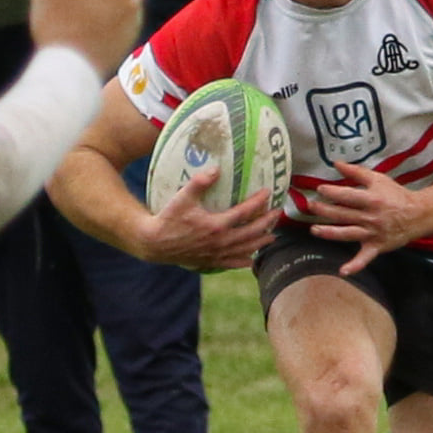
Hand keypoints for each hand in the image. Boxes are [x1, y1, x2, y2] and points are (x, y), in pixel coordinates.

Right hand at [142, 167, 279, 270]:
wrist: (154, 243)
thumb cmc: (168, 217)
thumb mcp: (182, 197)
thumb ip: (200, 182)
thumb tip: (216, 170)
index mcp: (217, 225)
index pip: (245, 212)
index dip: (258, 201)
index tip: (268, 191)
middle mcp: (221, 241)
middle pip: (251, 232)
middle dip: (267, 222)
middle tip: (277, 213)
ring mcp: (217, 253)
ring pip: (246, 249)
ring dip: (261, 242)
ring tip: (272, 237)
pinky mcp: (210, 262)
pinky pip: (232, 263)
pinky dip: (244, 261)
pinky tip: (251, 259)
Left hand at [308, 161, 424, 274]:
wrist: (419, 215)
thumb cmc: (396, 195)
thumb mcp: (378, 179)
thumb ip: (356, 172)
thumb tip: (336, 163)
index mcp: (372, 199)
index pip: (348, 196)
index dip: (332, 193)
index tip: (319, 189)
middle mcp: (371, 217)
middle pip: (343, 214)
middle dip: (324, 211)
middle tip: (310, 206)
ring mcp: (373, 233)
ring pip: (348, 234)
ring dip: (329, 233)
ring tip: (314, 230)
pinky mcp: (376, 246)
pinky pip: (365, 258)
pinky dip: (355, 265)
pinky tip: (343, 271)